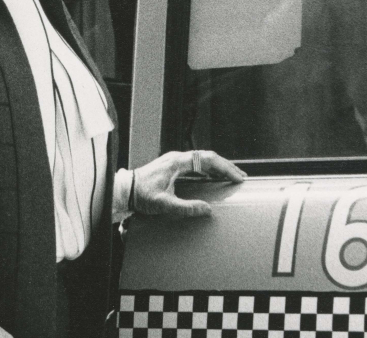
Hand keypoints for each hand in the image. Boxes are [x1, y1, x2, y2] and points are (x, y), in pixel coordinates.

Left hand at [132, 150, 246, 218]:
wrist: (125, 190)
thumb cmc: (142, 195)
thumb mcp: (164, 204)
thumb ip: (186, 208)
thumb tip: (207, 209)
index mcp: (178, 162)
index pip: (208, 160)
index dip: (225, 168)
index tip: (237, 177)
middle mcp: (177, 158)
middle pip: (207, 157)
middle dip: (226, 166)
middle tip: (240, 176)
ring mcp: (174, 160)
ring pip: (202, 159)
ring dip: (217, 167)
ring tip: (231, 176)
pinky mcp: (172, 166)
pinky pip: (195, 164)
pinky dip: (207, 169)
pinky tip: (213, 177)